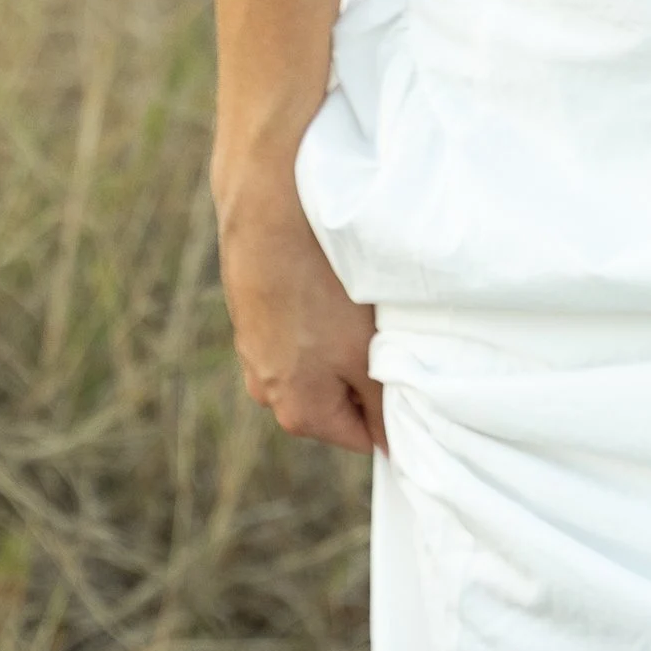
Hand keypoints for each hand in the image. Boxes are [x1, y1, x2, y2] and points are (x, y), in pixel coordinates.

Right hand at [215, 167, 384, 453]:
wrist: (268, 208)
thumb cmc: (322, 284)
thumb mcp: (365, 352)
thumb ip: (379, 404)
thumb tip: (391, 443)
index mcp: (300, 414)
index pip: (361, 437)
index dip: (387, 410)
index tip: (403, 375)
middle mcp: (268, 395)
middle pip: (334, 404)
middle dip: (359, 377)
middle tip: (378, 336)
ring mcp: (253, 357)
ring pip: (313, 367)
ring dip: (335, 347)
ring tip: (347, 307)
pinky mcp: (248, 320)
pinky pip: (291, 336)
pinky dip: (311, 321)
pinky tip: (320, 289)